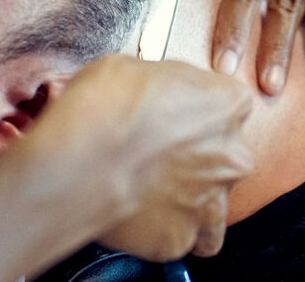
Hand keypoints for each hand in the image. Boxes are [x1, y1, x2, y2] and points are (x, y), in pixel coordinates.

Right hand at [35, 55, 253, 261]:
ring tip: (154, 191)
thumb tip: (155, 91)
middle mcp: (230, 156)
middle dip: (197, 156)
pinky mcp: (178, 238)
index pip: (231, 104)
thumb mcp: (133, 67)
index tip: (177, 112)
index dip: (199, 108)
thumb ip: (164, 84)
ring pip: (213, 206)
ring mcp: (209, 202)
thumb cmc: (100, 109)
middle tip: (156, 152)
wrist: (73, 163)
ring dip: (190, 199)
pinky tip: (136, 213)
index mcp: (227, 105)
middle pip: (226, 156)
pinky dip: (161, 229)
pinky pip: (178, 236)